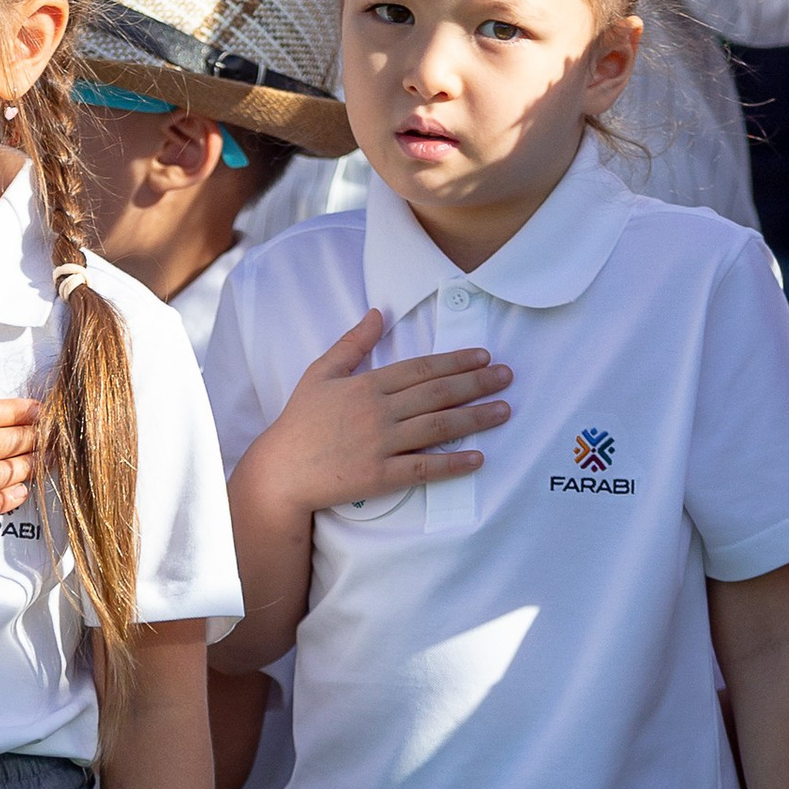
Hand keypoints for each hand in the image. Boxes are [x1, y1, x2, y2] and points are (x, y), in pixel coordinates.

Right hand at [255, 309, 511, 515]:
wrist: (281, 470)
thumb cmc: (300, 420)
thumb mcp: (320, 373)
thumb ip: (352, 343)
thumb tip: (378, 312)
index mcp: (366, 384)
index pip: (421, 368)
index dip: (456, 360)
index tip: (483, 356)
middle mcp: (378, 411)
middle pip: (438, 393)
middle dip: (477, 383)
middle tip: (508, 376)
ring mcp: (380, 444)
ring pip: (438, 426)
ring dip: (476, 417)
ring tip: (504, 410)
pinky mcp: (380, 476)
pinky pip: (424, 468)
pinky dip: (453, 464)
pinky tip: (478, 459)